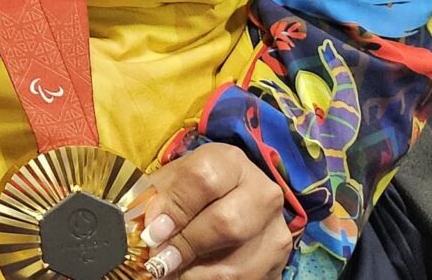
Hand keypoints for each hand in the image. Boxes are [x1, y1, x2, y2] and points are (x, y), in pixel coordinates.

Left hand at [132, 141, 289, 278]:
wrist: (227, 204)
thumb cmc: (190, 192)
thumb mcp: (171, 184)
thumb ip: (159, 200)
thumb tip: (152, 230)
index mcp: (231, 162)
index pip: (203, 180)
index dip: (175, 209)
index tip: (153, 232)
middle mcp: (263, 192)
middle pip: (226, 223)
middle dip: (186, 245)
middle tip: (159, 258)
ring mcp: (276, 230)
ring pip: (235, 264)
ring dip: (195, 273)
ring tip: (169, 270)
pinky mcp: (280, 262)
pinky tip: (191, 275)